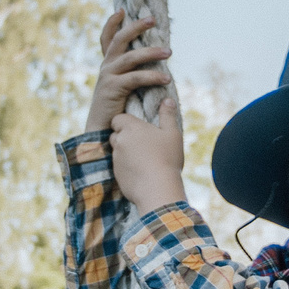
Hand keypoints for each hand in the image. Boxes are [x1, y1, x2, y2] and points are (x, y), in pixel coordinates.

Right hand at [88, 11, 172, 133]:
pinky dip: (152, 77)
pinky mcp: (113, 88)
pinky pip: (135, 78)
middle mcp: (106, 67)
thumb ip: (133, 76)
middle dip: (135, 27)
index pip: (106, 39)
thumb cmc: (117, 111)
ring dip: (151, 52)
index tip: (121, 10)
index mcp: (108, 66)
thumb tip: (156, 64)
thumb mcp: (123, 89)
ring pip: (130, 57)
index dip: (111, 23)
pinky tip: (166, 78)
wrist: (101, 132)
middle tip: (152, 19)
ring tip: (169, 52)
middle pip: (119, 40)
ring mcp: (107, 77)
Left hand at [111, 94, 187, 213]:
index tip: (138, 127)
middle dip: (124, 137)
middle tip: (142, 143)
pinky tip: (142, 172)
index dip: (125, 122)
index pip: (118, 119)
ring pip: (117, 151)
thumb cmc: (167, 158)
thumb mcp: (172, 133)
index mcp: (131, 128)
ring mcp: (116, 159)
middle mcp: (119, 141)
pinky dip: (127, 167)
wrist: (157, 189)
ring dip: (126, 152)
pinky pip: (119, 167)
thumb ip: (168, 115)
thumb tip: (167, 100)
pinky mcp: (116, 174)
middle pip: (116, 134)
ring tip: (143, 158)